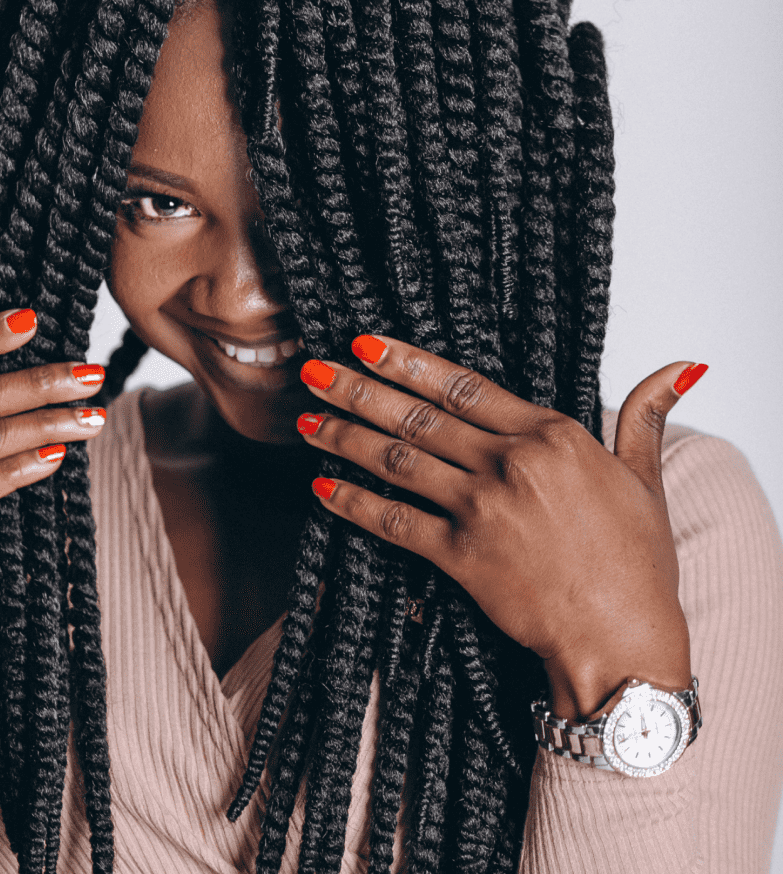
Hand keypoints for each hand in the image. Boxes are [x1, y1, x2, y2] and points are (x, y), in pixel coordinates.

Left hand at [297, 338, 706, 719]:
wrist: (624, 641)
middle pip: (418, 417)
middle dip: (358, 389)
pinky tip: (323, 490)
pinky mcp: (462, 557)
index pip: (463, 387)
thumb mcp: (645, 479)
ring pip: (398, 461)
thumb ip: (642, 417)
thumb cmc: (638, 563)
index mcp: (551, 436)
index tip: (367, 343)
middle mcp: (510, 464)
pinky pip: (397, 522)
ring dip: (345, 438)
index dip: (409, 362)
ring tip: (306, 420)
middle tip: (313, 369)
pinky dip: (356, 504)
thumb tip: (679, 367)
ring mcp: (483, 510)